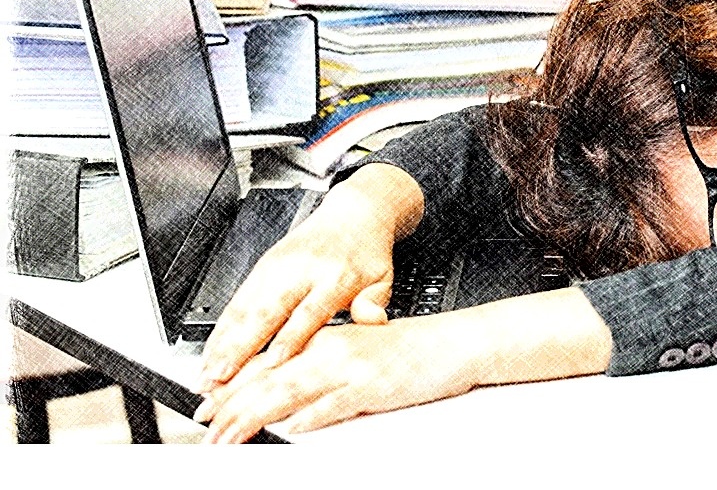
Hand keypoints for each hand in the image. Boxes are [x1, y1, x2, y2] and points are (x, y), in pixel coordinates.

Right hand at [193, 164, 423, 392]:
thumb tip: (374, 322)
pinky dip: (221, 329)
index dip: (290, 337)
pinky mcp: (261, 267)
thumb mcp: (382, 279)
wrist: (354, 213)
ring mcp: (277, 267)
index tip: (273, 363)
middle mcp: (301, 270)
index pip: (309, 310)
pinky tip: (209, 352)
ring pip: (244, 308)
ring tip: (206, 375)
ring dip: (222, 343)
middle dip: (240, 347)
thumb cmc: (367, 254)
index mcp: (335, 275)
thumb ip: (374, 304)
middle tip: (221, 379)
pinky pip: (237, 301)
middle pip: (266, 311)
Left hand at [194, 287, 613, 442]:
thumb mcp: (358, 359)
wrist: (453, 343)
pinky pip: (333, 404)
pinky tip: (288, 427)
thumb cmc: (410, 352)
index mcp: (326, 341)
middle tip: (203, 427)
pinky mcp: (372, 386)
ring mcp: (350, 368)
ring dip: (254, 415)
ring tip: (227, 435)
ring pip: (290, 391)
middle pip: (270, 380)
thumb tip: (290, 409)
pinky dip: (308, 417)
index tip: (207, 406)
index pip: (269, 365)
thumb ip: (323, 381)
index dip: (234, 388)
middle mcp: (331, 350)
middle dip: (231, 406)